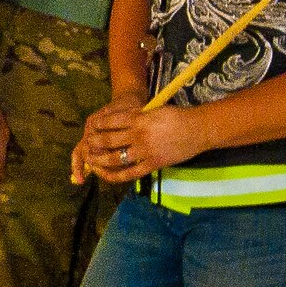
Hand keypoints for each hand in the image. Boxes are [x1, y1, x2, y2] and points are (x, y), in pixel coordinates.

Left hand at [75, 103, 207, 183]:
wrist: (197, 130)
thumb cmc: (177, 117)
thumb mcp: (154, 110)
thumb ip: (137, 116)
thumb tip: (120, 121)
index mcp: (139, 118)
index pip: (111, 121)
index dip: (99, 125)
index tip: (92, 126)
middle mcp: (139, 135)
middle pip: (109, 140)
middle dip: (95, 142)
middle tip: (87, 144)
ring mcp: (145, 151)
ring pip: (116, 158)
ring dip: (100, 160)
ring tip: (92, 160)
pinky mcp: (153, 164)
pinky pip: (130, 173)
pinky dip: (116, 176)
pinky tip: (107, 175)